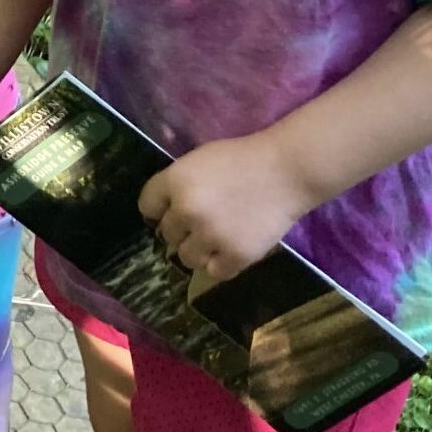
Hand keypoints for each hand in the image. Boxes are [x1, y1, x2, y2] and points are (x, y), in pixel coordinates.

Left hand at [137, 133, 315, 287]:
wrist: (284, 171)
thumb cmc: (239, 159)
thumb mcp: (197, 160)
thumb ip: (177, 184)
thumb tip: (163, 211)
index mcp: (175, 181)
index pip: (147, 206)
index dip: (158, 208)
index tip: (169, 210)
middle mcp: (188, 211)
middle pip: (166, 234)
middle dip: (180, 228)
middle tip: (200, 221)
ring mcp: (211, 236)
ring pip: (186, 258)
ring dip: (197, 249)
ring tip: (214, 237)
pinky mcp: (236, 256)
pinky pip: (213, 272)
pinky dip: (219, 262)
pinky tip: (229, 248)